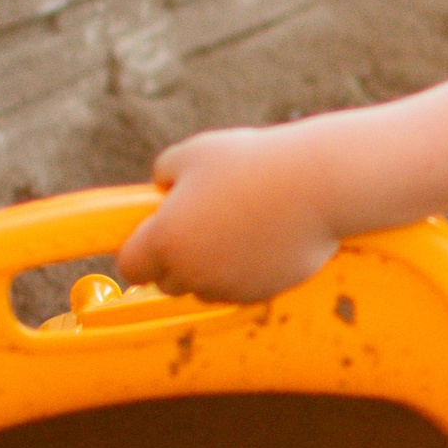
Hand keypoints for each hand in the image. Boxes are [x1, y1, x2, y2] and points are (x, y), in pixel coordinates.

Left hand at [116, 122, 340, 304]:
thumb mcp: (194, 153)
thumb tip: (162, 190)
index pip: (130, 266)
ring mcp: (228, 288)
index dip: (138, 250)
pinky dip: (244, 271)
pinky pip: (240, 289)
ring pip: (206, 288)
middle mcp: (192, 274)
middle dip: (176, 260)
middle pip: (167, 283)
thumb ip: (164, 174)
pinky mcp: (261, 294)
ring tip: (236, 224)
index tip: (152, 235)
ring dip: (211, 268)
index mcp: (165, 240)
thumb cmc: (252, 163)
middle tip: (199, 223)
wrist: (317, 186)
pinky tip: (261, 238)